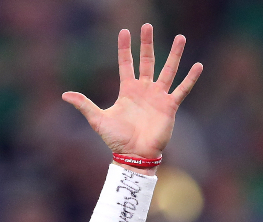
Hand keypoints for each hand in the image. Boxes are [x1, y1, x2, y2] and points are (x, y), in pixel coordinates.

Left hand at [62, 24, 201, 164]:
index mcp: (128, 90)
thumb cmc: (116, 140)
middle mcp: (144, 90)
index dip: (125, 48)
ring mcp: (158, 97)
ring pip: (168, 70)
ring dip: (174, 54)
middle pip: (148, 61)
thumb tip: (64, 95)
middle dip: (147, 43)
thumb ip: (84, 105)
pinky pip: (182, 89)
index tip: (124, 31)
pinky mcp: (169, 106)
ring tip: (180, 37)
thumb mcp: (98, 120)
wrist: (134, 155)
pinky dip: (190, 78)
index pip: (126, 63)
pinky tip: (198, 65)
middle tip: (147, 25)